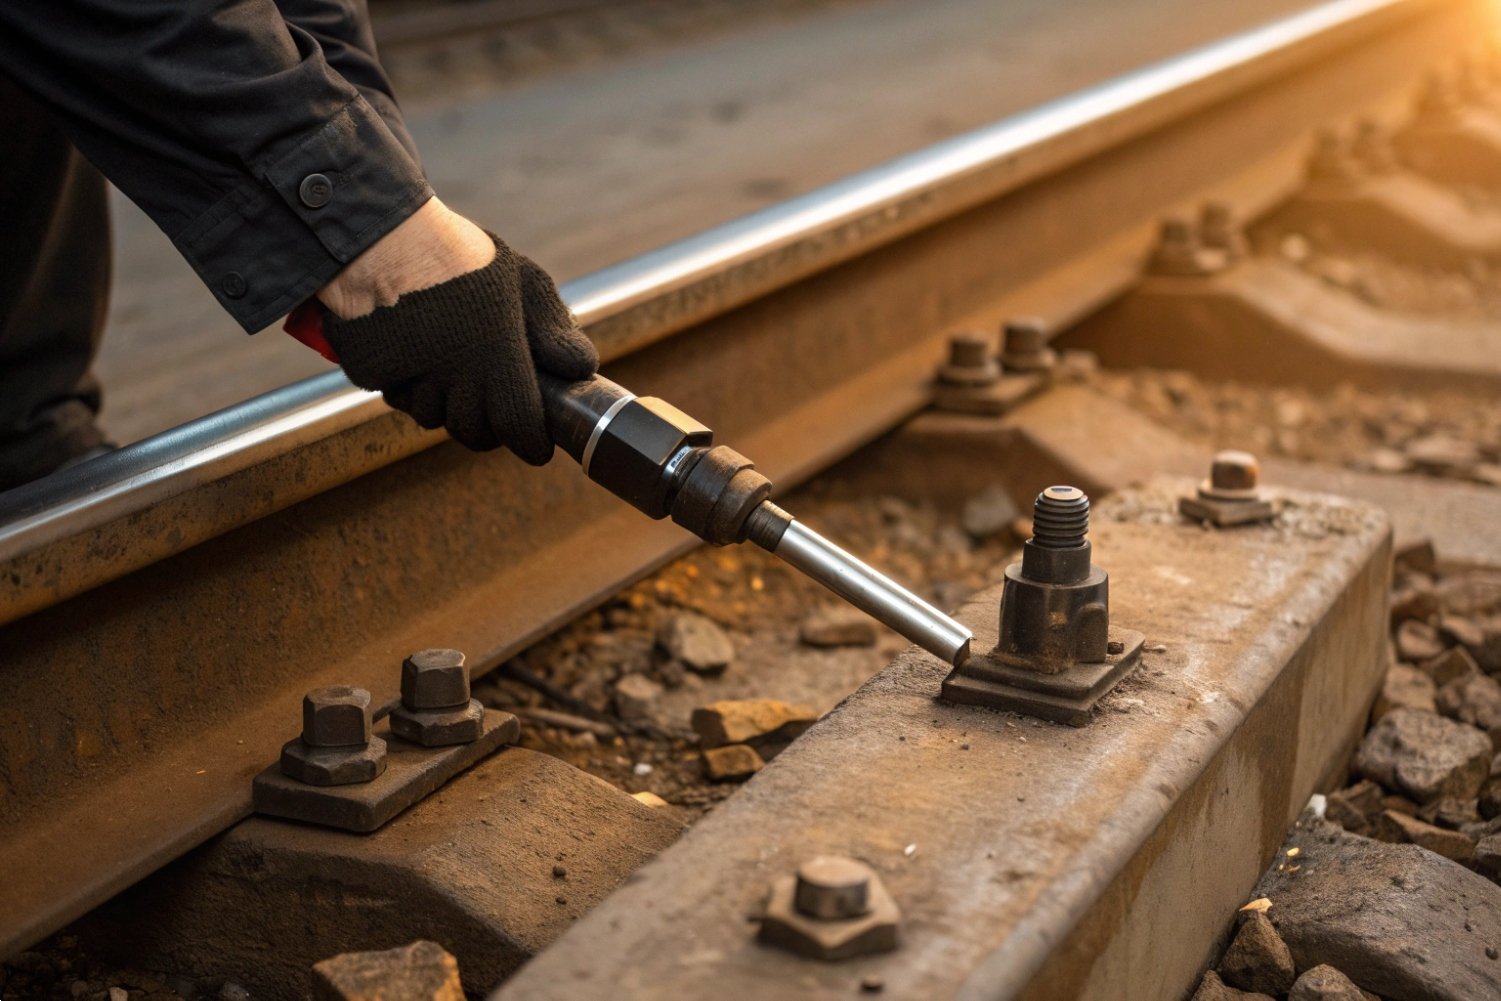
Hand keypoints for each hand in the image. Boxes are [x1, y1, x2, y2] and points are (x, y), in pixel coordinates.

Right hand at [318, 199, 597, 463]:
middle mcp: (454, 380)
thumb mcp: (525, 282)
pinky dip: (409, 389)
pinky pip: (398, 398)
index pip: (518, 430)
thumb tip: (583, 369)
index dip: (531, 443)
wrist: (382, 235)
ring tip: (453, 371)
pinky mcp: (374, 375)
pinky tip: (416, 358)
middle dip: (488, 428)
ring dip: (446, 406)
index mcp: (499, 361)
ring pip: (433, 418)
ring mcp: (411, 380)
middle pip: (474, 434)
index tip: (538, 445)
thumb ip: (554, 331)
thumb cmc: (462, 257)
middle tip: (495, 408)